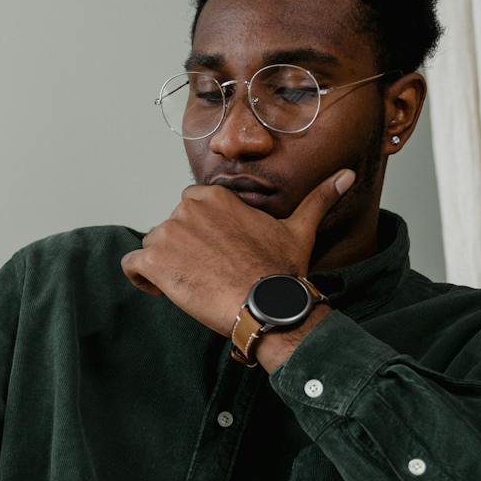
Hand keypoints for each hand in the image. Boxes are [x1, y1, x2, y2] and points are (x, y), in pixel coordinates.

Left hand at [120, 169, 354, 335]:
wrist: (266, 305)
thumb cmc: (281, 270)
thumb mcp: (300, 229)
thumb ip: (319, 198)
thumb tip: (348, 175)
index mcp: (213, 196)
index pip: (191, 208)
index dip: (200, 233)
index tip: (216, 255)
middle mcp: (186, 208)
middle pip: (171, 229)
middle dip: (184, 251)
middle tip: (209, 275)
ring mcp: (167, 233)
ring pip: (154, 248)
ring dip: (166, 267)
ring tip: (194, 286)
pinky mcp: (154, 261)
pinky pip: (132, 266)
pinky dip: (142, 279)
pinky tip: (166, 291)